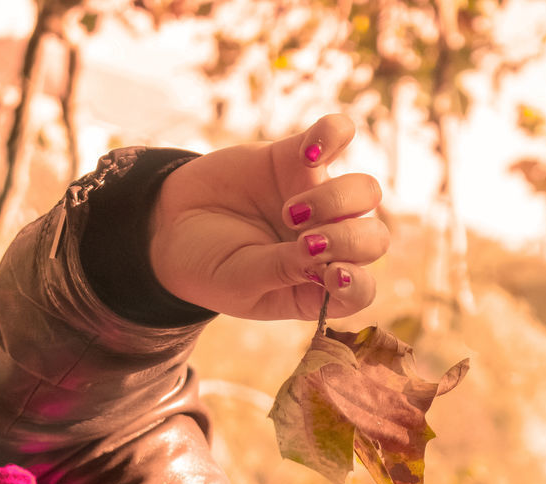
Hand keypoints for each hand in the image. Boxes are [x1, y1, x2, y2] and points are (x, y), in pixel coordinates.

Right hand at [148, 114, 387, 321]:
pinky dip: (334, 134)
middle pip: (374, 238)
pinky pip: (337, 135)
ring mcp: (318, 201)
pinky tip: (307, 153)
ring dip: (337, 200)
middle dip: (349, 238)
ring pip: (365, 191)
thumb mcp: (240, 282)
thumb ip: (282, 271)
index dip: (358, 282)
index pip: (361, 288)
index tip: (332, 275)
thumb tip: (322, 255)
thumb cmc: (208, 268)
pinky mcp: (298, 158)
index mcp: (316, 288)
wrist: (171, 226)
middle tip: (304, 238)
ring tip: (290, 212)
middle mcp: (327, 245)